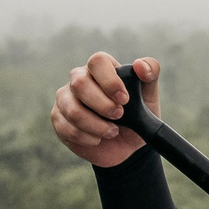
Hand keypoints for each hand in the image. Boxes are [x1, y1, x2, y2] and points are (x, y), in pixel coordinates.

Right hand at [52, 52, 158, 168]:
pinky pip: (68, 128)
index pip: (97, 61)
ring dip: (97, 126)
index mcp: (101, 69)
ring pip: (72, 109)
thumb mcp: (149, 97)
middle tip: (119, 116)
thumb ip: (150, 75)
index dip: (110, 80)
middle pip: (79, 83)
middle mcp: (79, 79)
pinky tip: (98, 139)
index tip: (124, 99)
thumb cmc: (138, 117)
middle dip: (102, 105)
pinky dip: (88, 138)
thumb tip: (140, 66)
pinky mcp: (59, 119)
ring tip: (113, 132)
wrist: (127, 147)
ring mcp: (66, 98)